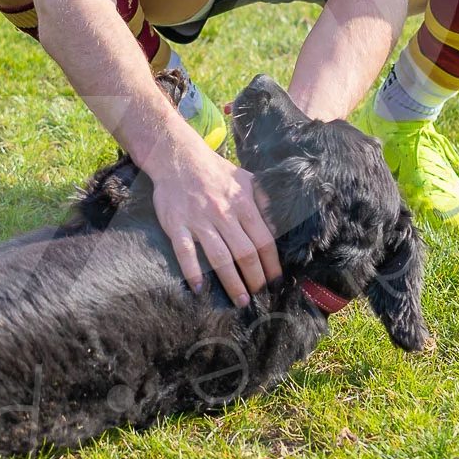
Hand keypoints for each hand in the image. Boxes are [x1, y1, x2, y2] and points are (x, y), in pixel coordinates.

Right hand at [149, 140, 280, 306]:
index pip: (264, 240)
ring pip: (219, 257)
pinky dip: (192, 271)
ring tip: (240, 301)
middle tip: (259, 297)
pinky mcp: (176, 224)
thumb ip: (264, 200)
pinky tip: (199, 288)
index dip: (272, 265)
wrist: (178, 157)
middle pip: (245, 253)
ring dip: (231, 282)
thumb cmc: (215, 171)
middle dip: (255, 279)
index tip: (276, 282)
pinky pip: (185, 251)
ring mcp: (199, 220)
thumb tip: (281, 224)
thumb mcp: (246, 179)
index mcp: (243, 203)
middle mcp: (223, 213)